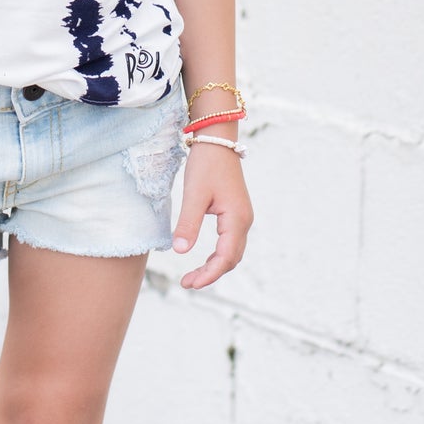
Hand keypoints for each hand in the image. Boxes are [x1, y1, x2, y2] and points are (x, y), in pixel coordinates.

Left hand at [171, 143, 252, 289]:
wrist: (217, 139)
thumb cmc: (206, 164)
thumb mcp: (194, 194)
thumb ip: (188, 223)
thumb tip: (179, 252)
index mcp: (237, 219)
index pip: (225, 258)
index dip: (208, 274)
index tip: (189, 284)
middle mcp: (244, 221)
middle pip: (231, 259)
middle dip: (210, 274)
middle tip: (187, 283)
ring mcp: (241, 217)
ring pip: (231, 252)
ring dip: (214, 266)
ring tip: (193, 277)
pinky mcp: (235, 212)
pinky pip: (229, 241)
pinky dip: (218, 255)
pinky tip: (203, 259)